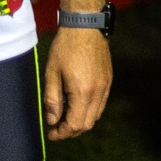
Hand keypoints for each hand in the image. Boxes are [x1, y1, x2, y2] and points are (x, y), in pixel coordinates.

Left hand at [42, 25, 112, 140]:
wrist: (86, 27)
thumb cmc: (65, 48)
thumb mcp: (52, 73)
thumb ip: (52, 99)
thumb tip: (52, 120)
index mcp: (83, 92)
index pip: (75, 124)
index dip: (62, 133)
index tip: (51, 133)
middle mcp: (98, 92)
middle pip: (87, 124)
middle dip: (71, 131)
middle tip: (56, 128)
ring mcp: (106, 86)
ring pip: (96, 115)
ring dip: (81, 121)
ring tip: (65, 117)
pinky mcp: (108, 80)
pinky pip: (101, 104)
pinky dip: (89, 111)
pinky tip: (77, 105)